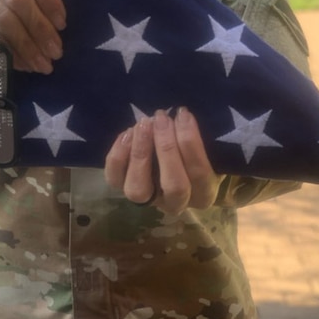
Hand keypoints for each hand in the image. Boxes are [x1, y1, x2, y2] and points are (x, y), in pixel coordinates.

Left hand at [104, 108, 222, 213]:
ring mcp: (146, 201)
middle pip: (174, 186)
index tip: (183, 114)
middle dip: (167, 148)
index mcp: (203, 194)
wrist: (168, 162)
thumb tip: (183, 117)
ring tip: (143, 124)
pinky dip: (119, 155)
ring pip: (139, 189)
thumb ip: (196, 139)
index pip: (199, 174)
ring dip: (141, 153)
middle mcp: (175, 204)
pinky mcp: (122, 189)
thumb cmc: (189, 150)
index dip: (191, 143)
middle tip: (161, 118)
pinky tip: (128, 133)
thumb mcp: (203, 147)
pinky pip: (115, 178)